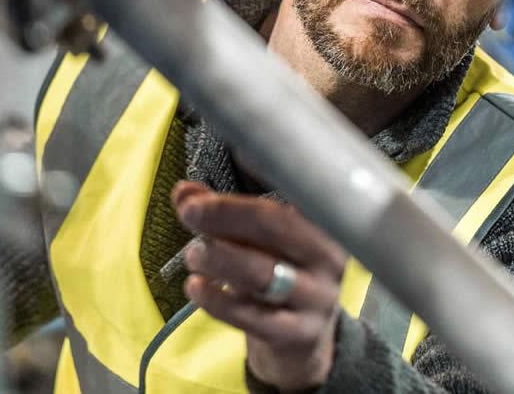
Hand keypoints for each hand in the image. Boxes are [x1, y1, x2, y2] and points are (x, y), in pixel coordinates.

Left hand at [174, 181, 346, 391]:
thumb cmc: (279, 271)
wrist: (303, 335)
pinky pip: (253, 316)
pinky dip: (218, 300)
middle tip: (189, 212)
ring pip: (263, 272)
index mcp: (325, 221)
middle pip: (278, 226)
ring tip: (193, 254)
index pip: (291, 191)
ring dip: (219, 258)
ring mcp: (318, 297)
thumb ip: (222, 213)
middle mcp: (329, 256)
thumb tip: (184, 192)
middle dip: (226, 215)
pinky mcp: (300, 334)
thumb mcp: (257, 240)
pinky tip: (195, 286)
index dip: (252, 177)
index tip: (206, 186)